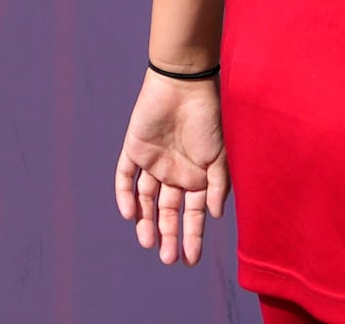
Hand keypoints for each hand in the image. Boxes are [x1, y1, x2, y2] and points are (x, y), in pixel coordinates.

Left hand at [114, 69, 226, 265]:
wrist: (184, 84)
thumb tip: (213, 217)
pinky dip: (125, 196)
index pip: (192, 213)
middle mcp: (173, 173)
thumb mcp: (219, 155)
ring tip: (148, 242)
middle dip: (168, 236)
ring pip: (145, 200)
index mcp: (195, 176)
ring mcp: (152, 163)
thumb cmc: (208, 117)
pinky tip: (131, 214)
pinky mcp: (133, 150)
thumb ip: (216, 185)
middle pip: (167, 212)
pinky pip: (125, 178)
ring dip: (145, 222)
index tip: (190, 260)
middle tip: (168, 258)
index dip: (192, 236)